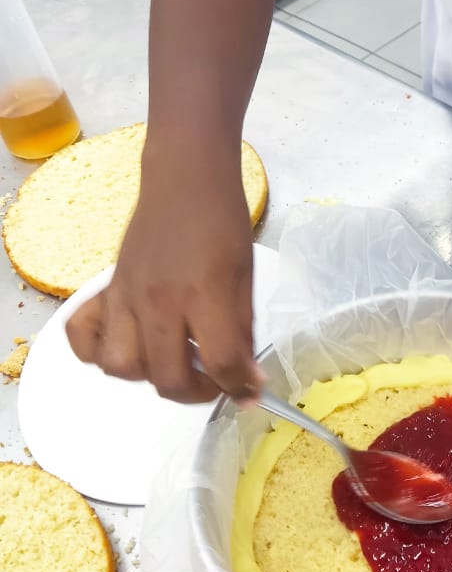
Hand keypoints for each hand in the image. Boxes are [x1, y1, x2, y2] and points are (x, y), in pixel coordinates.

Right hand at [66, 147, 262, 402]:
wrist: (186, 179)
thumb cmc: (223, 221)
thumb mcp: (247, 276)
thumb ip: (244, 331)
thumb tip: (249, 379)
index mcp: (205, 294)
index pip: (219, 362)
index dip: (239, 386)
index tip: (249, 391)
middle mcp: (160, 301)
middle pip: (169, 378)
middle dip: (199, 392)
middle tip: (215, 378)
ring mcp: (127, 297)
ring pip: (122, 367)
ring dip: (151, 375)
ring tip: (174, 358)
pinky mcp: (107, 289)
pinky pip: (83, 337)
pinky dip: (99, 352)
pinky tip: (130, 344)